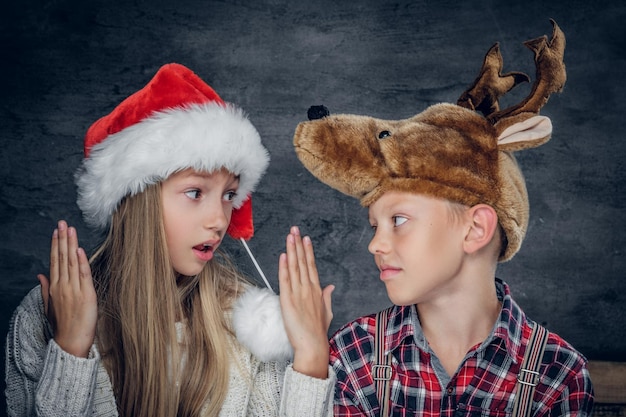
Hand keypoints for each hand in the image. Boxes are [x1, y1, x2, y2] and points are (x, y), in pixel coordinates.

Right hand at [38, 220, 97, 357]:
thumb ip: (46, 289)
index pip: (54, 261)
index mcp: (54, 288)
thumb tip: (40, 275)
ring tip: (70, 229)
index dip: (55, 245)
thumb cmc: (63, 326)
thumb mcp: (50, 306)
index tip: (56, 231)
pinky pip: (83, 275)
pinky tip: (79, 249)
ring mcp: (74, 290)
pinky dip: (81, 261)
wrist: (70, 343)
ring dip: (71, 245)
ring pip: (71, 263)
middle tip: (62, 223)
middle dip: (62, 239)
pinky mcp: (86, 295)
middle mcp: (62, 286)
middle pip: (61, 258)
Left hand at [278, 226, 333, 378]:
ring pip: (294, 267)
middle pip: (302, 262)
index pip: (311, 266)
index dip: (307, 251)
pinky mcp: (287, 301)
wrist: (313, 345)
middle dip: (298, 244)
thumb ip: (327, 297)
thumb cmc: (318, 332)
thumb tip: (330, 286)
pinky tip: (283, 256)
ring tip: (289, 236)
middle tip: (295, 229)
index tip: (305, 238)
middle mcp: (308, 289)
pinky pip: (285, 280)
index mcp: (317, 290)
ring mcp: (298, 294)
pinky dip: (284, 267)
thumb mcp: (327, 312)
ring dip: (291, 250)